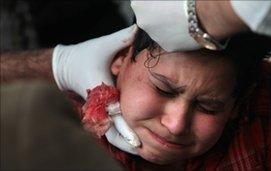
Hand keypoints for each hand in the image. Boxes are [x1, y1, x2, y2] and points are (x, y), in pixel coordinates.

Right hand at [53, 25, 139, 154]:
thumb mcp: (104, 46)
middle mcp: (98, 105)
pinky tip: (134, 139)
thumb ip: (122, 39)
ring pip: (110, 132)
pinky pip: (109, 127)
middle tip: (145, 151)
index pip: (115, 116)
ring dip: (124, 142)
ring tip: (141, 149)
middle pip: (112, 131)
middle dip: (128, 143)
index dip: (127, 130)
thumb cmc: (85, 55)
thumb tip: (140, 31)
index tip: (139, 143)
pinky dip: (120, 135)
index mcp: (100, 92)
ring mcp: (96, 110)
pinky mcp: (97, 112)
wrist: (66, 65)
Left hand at [131, 1, 199, 51]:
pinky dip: (175, 36)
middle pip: (148, 18)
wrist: (203, 14)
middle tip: (174, 8)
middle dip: (158, 14)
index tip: (165, 2)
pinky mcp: (166, 47)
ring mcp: (154, 36)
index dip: (154, 2)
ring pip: (158, 30)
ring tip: (183, 19)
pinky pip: (169, 40)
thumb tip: (158, 1)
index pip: (141, 4)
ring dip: (167, 25)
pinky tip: (186, 29)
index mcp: (139, 4)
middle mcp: (142, 22)